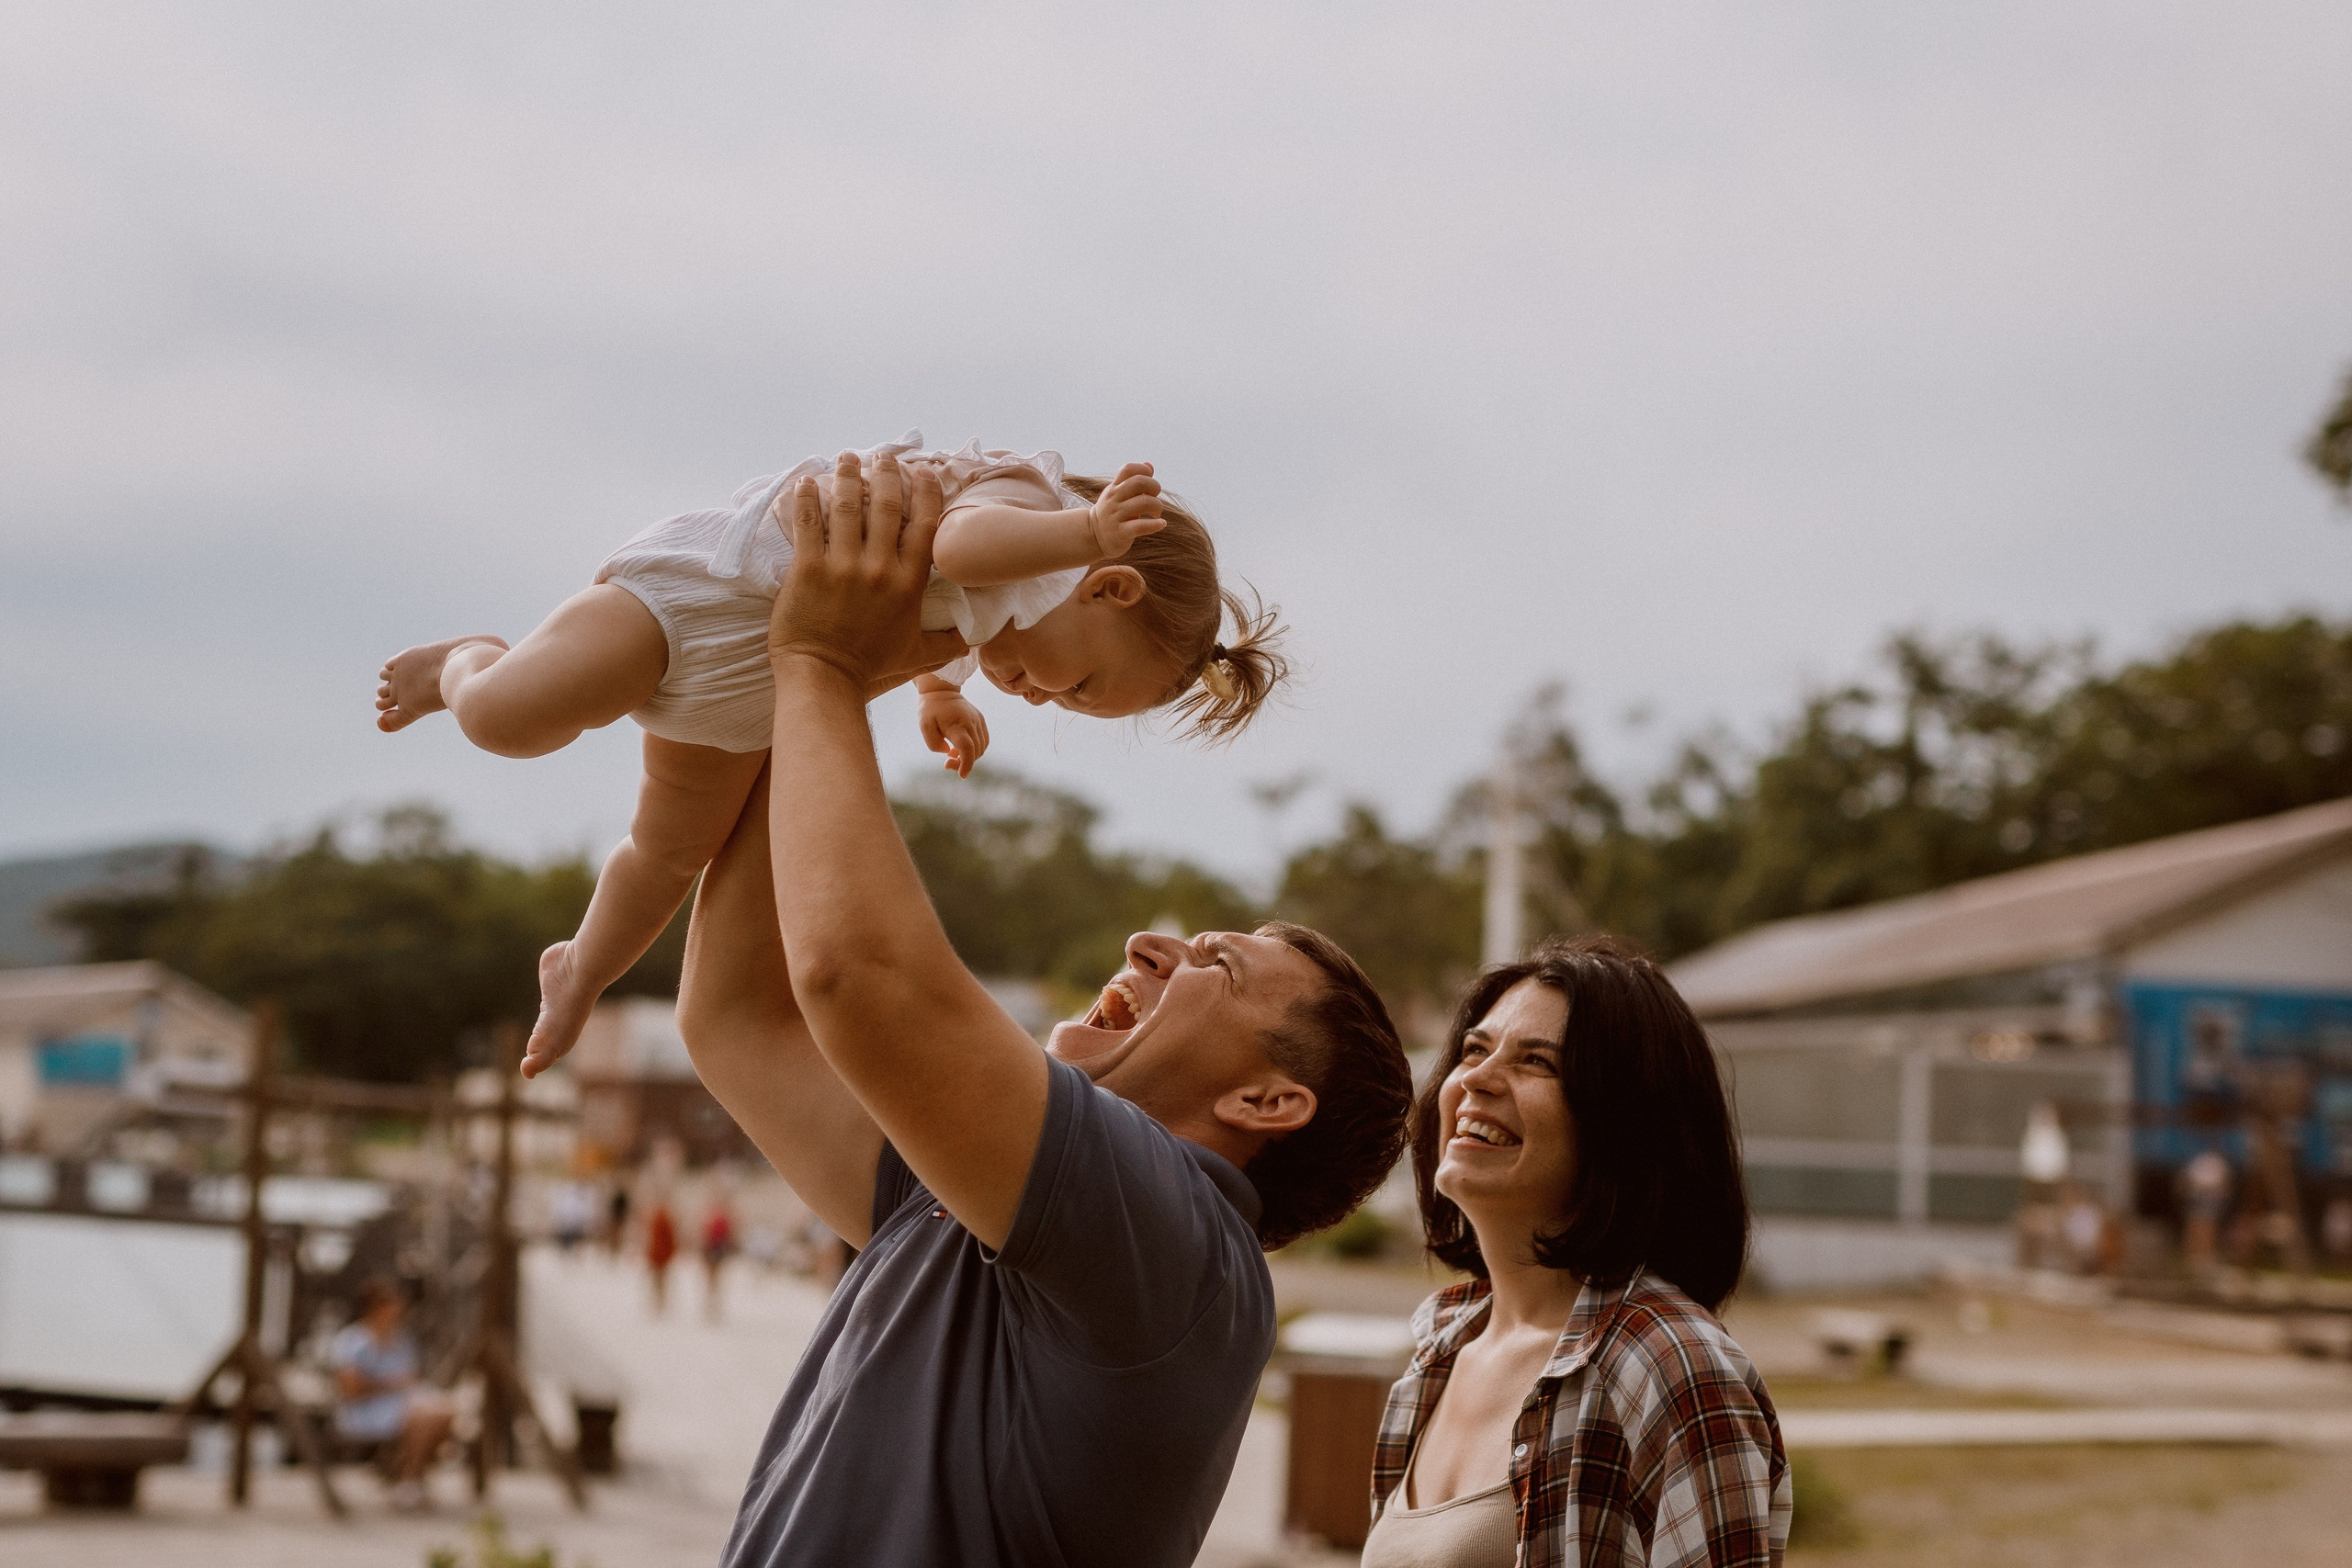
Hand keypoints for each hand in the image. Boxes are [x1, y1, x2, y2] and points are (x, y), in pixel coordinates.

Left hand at [769, 451, 967, 685]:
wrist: (825, 679)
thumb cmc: (871, 667)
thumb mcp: (919, 655)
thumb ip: (950, 643)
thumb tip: (977, 636)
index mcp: (908, 584)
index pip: (924, 527)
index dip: (925, 493)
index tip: (923, 472)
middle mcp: (879, 569)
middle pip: (885, 507)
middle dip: (884, 474)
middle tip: (881, 456)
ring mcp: (842, 567)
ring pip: (847, 507)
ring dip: (847, 476)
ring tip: (846, 457)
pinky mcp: (808, 569)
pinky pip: (808, 523)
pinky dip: (807, 498)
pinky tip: (807, 481)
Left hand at [918, 689, 989, 777]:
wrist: (941, 691)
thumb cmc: (930, 710)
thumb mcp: (924, 726)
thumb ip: (934, 743)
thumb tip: (949, 752)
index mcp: (957, 724)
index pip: (967, 748)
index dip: (966, 764)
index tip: (962, 775)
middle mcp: (971, 722)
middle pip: (975, 751)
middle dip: (964, 763)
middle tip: (947, 763)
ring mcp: (978, 721)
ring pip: (981, 748)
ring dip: (970, 757)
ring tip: (953, 754)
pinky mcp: (981, 720)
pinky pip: (984, 741)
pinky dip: (975, 750)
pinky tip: (961, 748)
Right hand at [1087, 462, 1164, 557]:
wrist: (1095, 537)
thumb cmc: (1113, 512)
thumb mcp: (1119, 494)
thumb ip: (1133, 480)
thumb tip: (1149, 465)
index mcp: (1114, 487)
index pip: (1128, 469)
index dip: (1144, 470)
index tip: (1149, 482)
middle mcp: (1113, 499)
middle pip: (1139, 482)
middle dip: (1155, 487)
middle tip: (1155, 498)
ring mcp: (1115, 516)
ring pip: (1144, 503)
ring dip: (1157, 506)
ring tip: (1156, 513)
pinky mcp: (1120, 533)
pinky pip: (1141, 526)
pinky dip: (1155, 524)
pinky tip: (1161, 523)